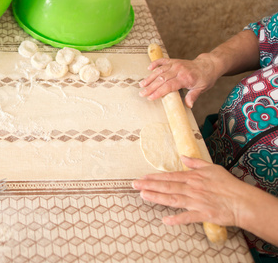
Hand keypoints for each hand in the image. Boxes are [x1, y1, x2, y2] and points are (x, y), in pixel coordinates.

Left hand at [132, 156, 246, 226]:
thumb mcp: (212, 167)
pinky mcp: (203, 214)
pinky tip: (165, 221)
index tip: (142, 177)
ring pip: (172, 199)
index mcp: (193, 177)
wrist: (242, 201)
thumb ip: (195, 162)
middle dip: (149, 185)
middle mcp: (192, 188)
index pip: (170, 176)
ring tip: (143, 196)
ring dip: (157, 197)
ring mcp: (196, 202)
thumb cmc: (228, 184)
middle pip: (167, 186)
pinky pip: (187, 217)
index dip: (154, 177)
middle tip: (134, 185)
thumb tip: (183, 156)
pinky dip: (177, 219)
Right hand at [139, 54, 218, 107]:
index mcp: (185, 78)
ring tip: (142, 85)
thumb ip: (193, 96)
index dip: (158, 92)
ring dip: (150, 77)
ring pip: (159, 71)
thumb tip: (188, 105)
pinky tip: (149, 69)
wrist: (208, 65)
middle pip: (161, 79)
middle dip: (150, 87)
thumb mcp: (201, 89)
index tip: (150, 97)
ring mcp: (175, 64)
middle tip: (142, 93)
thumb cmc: (204, 78)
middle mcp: (178, 70)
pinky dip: (155, 64)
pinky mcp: (173, 61)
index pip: (168, 86)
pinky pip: (162, 61)